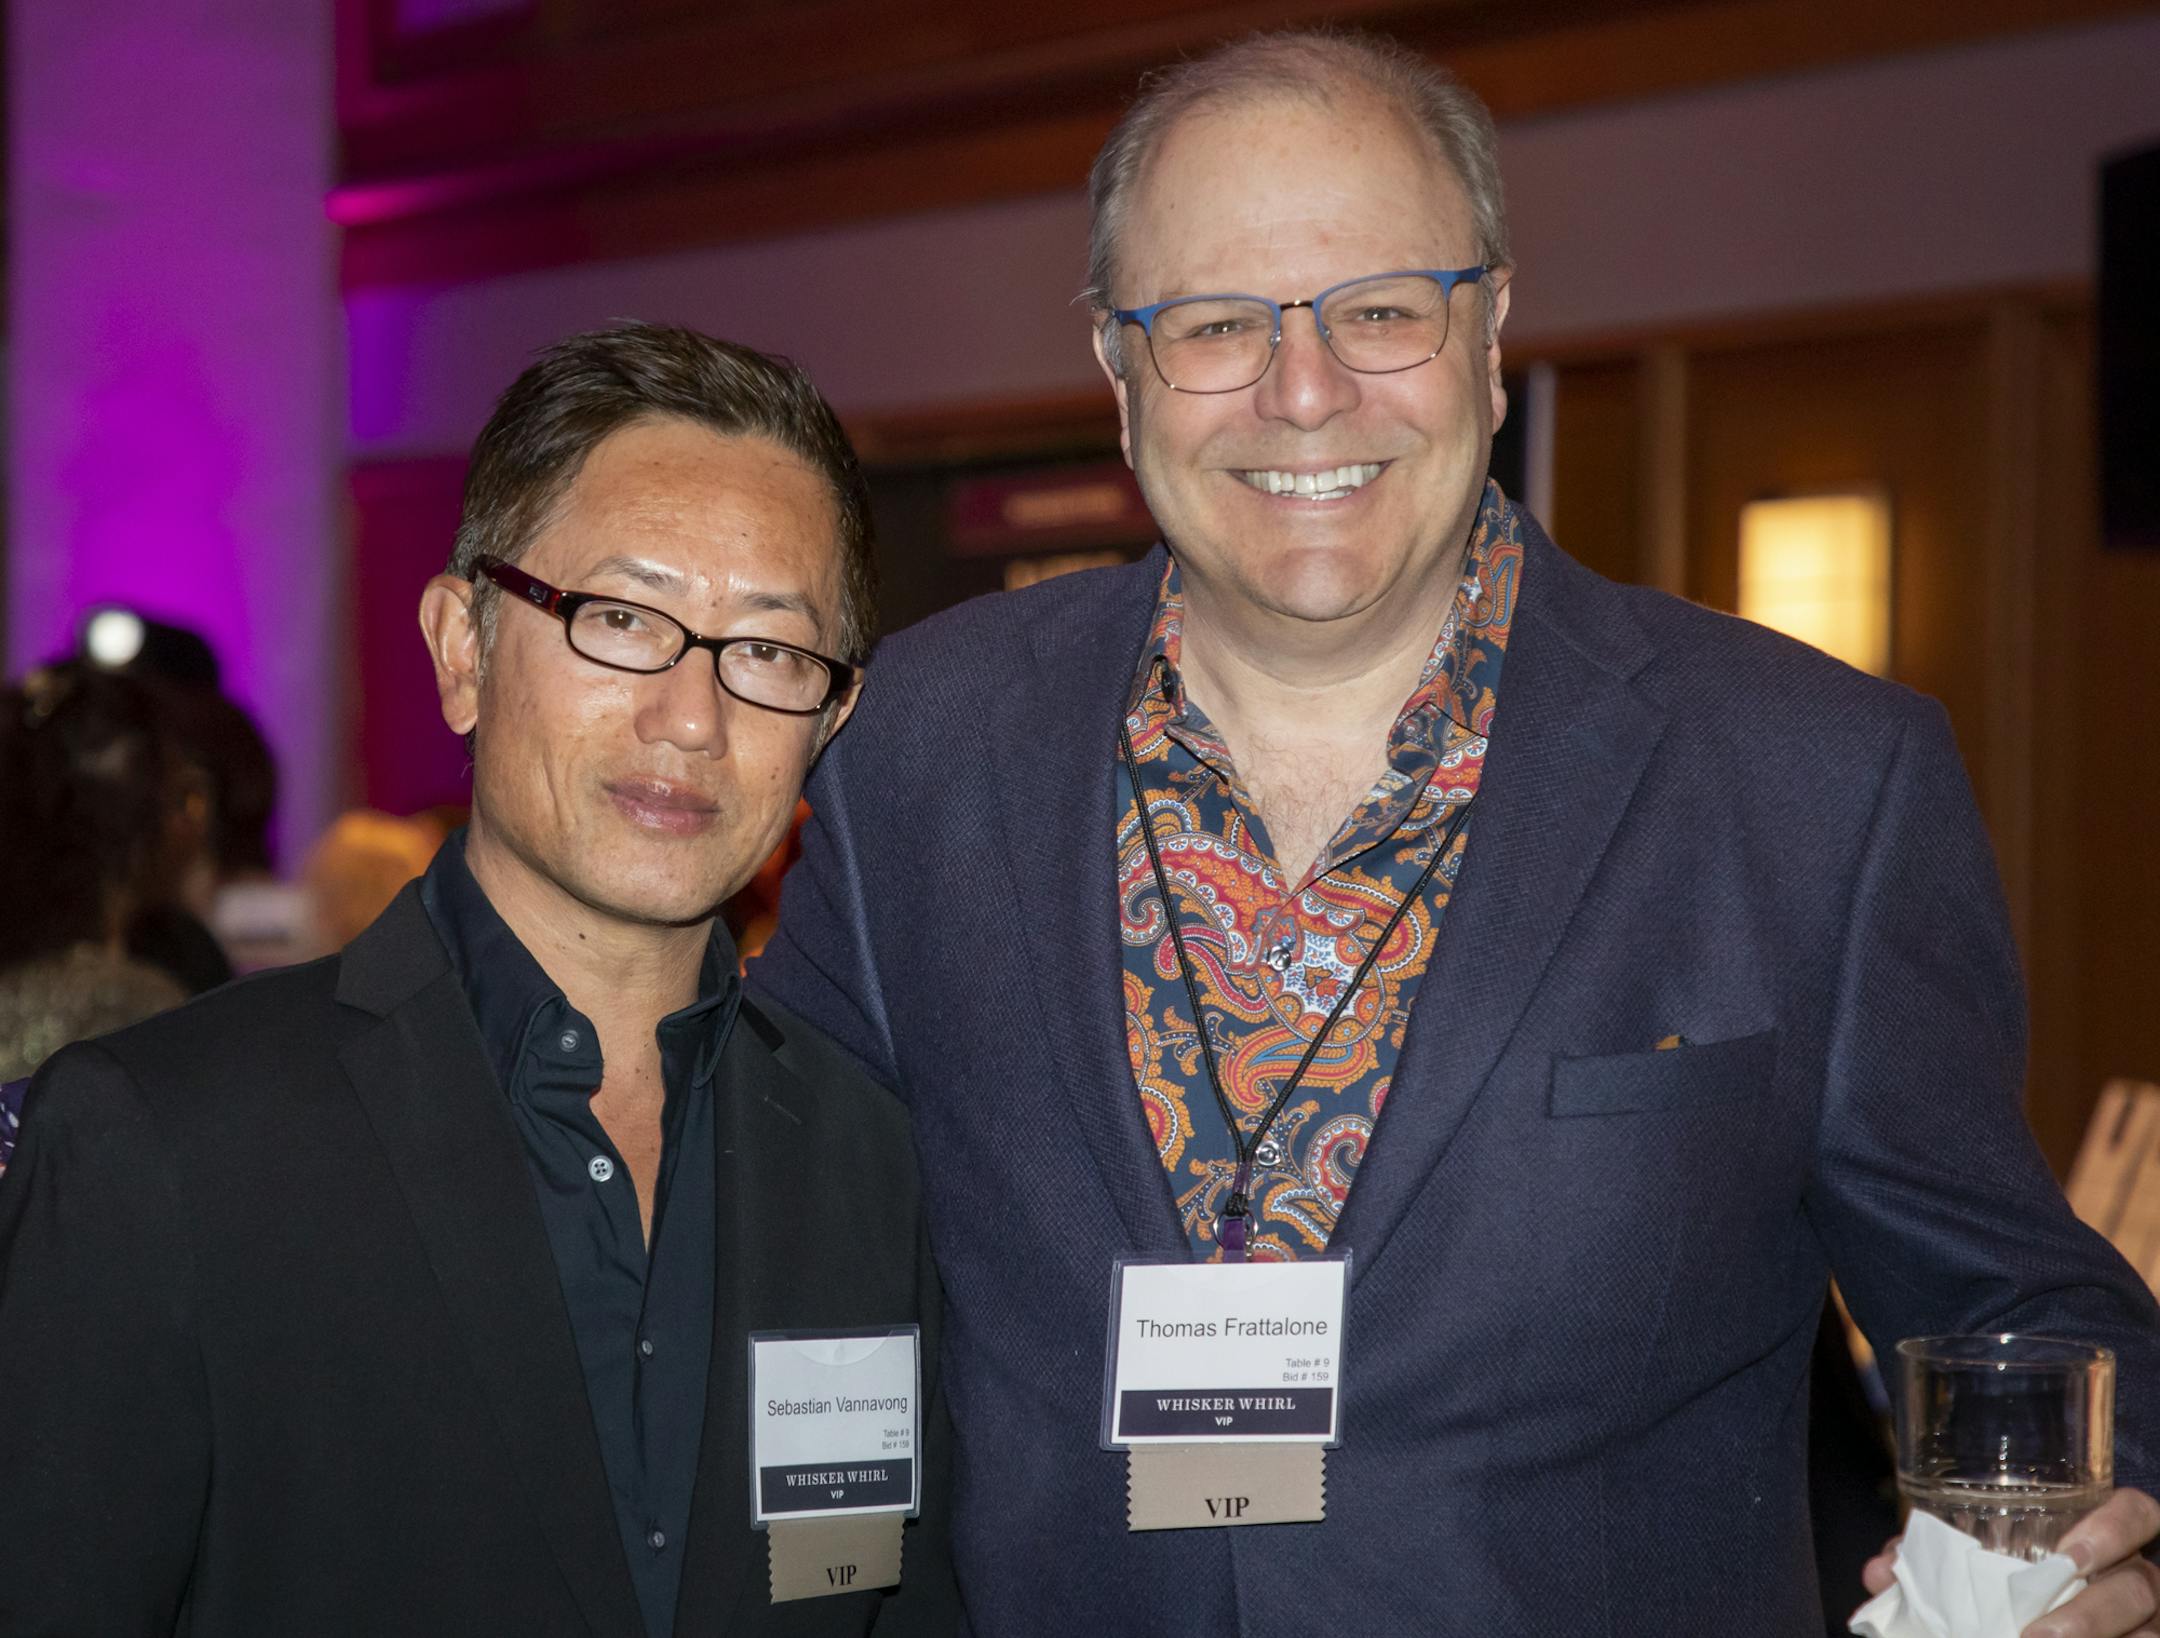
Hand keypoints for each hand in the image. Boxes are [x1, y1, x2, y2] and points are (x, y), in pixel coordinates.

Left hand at [1858, 1488, 2159, 1636]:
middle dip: (2091, 1613)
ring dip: (2093, 1637)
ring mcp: (2151, 1621)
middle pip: (2141, 1585)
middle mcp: (2138, 1576)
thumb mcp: (1973, 1568)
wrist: (2029, 1622)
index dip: (2116, 1525)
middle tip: (2036, 1636)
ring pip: (2150, 1633)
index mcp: (2103, 1539)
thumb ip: (1929, 1561)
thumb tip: (1879, 1571)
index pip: (2138, 1512)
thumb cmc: (2007, 1587)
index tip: (2068, 1553)